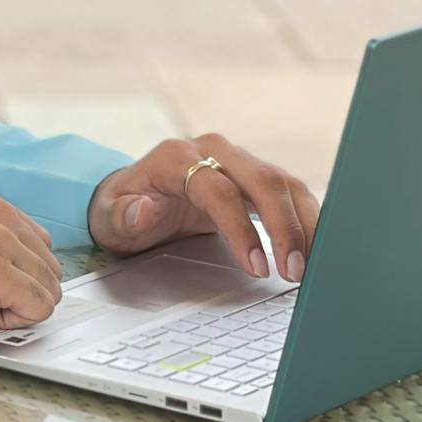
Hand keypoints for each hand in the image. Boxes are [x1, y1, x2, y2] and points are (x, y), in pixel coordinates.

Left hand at [87, 134, 320, 284]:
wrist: (132, 194)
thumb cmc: (122, 208)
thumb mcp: (108, 217)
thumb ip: (124, 214)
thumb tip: (145, 209)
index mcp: (174, 157)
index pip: (219, 189)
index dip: (241, 228)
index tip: (257, 266)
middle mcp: (211, 150)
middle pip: (262, 180)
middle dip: (285, 227)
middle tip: (293, 270)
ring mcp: (236, 158)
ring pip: (283, 182)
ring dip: (304, 224)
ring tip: (308, 265)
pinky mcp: (253, 174)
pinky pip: (289, 191)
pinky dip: (306, 219)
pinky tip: (313, 249)